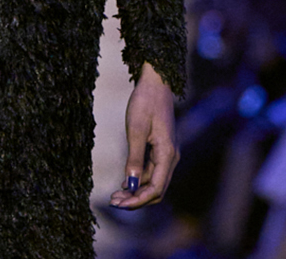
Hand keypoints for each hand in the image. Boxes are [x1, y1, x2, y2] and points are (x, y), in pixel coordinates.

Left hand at [109, 62, 176, 208]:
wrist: (156, 81)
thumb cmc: (145, 101)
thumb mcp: (135, 129)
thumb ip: (134, 158)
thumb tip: (132, 184)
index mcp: (167, 153)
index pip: (156, 188)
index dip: (138, 200)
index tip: (119, 204)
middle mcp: (171, 157)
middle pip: (157, 189)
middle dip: (136, 199)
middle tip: (113, 201)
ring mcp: (167, 153)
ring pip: (154, 181)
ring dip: (136, 191)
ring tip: (115, 194)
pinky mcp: (161, 148)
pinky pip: (152, 171)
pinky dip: (139, 180)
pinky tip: (124, 182)